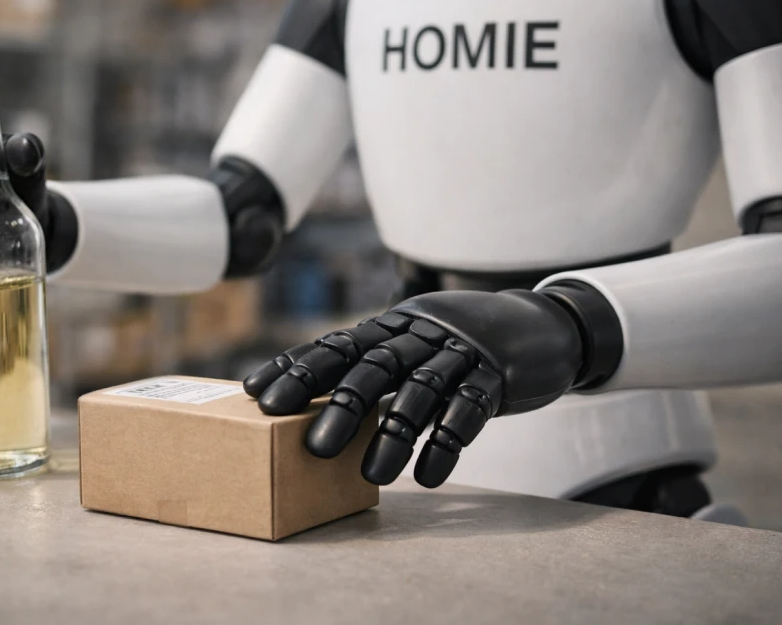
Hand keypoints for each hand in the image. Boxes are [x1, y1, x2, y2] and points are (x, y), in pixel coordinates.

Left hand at [243, 290, 584, 488]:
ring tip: (372, 476)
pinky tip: (428, 477)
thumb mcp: (415, 348)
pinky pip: (470, 409)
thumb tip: (319, 412)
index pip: (337, 345)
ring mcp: (461, 350)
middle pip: (374, 366)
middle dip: (340, 405)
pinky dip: (448, 443)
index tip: (259, 396)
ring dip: (395, 435)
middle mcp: (421, 333)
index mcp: (393, 326)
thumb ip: (376, 371)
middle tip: (311, 446)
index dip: (298, 368)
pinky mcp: (498, 374)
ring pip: (421, 391)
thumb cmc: (460, 350)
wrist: (543, 327)